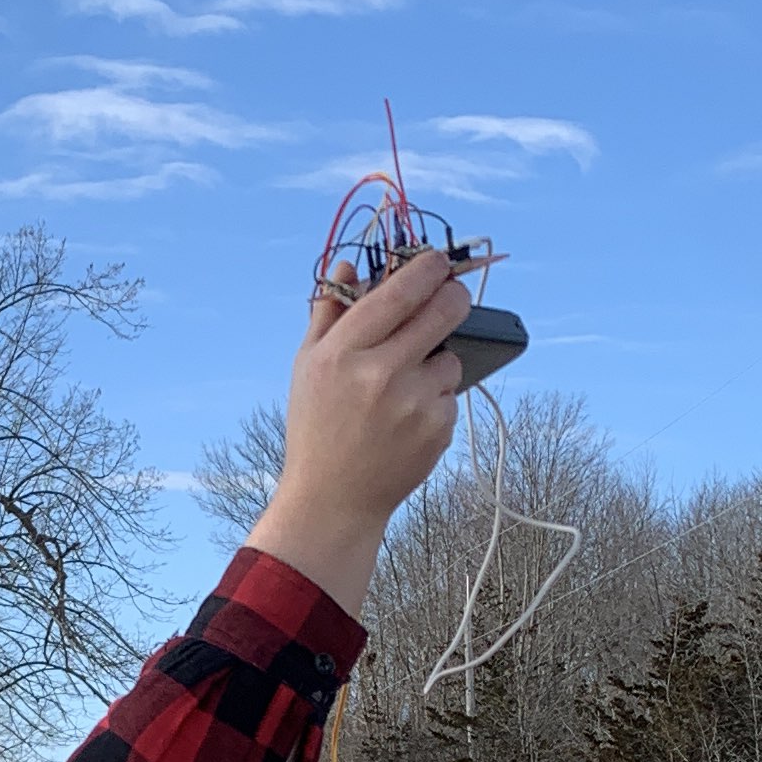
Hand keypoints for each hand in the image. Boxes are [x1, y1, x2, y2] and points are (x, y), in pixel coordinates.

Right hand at [245, 243, 472, 618]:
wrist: (335, 499)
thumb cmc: (317, 427)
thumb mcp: (307, 366)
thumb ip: (328, 312)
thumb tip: (350, 265)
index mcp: (344, 351)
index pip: (400, 292)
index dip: (428, 268)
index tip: (438, 262)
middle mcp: (382, 373)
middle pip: (445, 311)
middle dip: (455, 297)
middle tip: (452, 296)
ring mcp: (415, 403)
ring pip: (451, 357)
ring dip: (437, 360)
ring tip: (403, 386)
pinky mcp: (438, 429)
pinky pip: (450, 394)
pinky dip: (434, 398)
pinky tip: (406, 419)